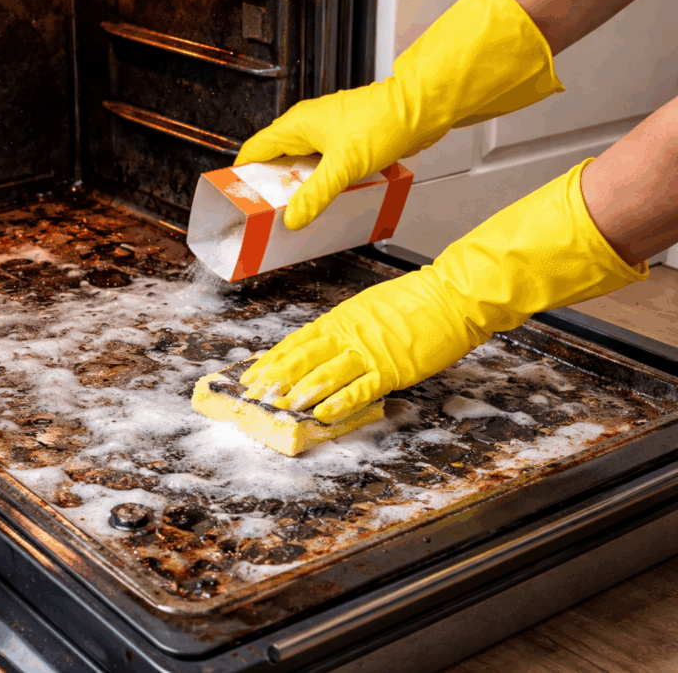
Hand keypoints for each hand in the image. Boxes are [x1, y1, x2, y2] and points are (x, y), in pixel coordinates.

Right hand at [235, 0, 562, 230]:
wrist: (420, 108)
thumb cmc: (383, 120)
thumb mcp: (343, 165)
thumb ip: (316, 194)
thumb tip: (294, 218)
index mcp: (297, 125)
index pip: (254, 151)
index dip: (242, 175)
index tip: (238, 197)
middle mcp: (308, 128)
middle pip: (277, 162)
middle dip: (272, 189)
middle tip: (270, 214)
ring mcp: (328, 135)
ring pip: (302, 167)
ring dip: (301, 189)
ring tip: (299, 212)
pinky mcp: (347, 143)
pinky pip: (325, 169)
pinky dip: (322, 186)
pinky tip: (329, 202)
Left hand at [242, 161, 645, 422]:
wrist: (456, 295)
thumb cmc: (419, 301)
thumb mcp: (371, 309)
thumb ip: (347, 330)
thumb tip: (324, 350)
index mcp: (342, 319)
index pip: (297, 342)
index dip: (272, 360)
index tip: (252, 374)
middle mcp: (349, 333)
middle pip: (303, 358)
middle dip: (276, 378)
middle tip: (255, 395)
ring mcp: (370, 351)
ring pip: (325, 374)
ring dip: (300, 392)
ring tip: (279, 406)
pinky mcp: (392, 367)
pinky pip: (359, 388)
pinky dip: (338, 402)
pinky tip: (321, 413)